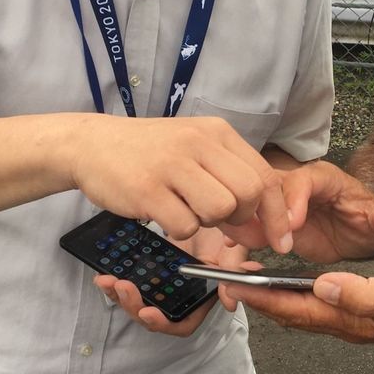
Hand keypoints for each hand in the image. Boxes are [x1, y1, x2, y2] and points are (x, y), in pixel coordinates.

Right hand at [71, 115, 292, 251]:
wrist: (91, 144)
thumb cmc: (150, 153)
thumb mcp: (194, 152)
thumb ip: (229, 182)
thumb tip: (261, 226)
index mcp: (217, 132)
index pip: (265, 175)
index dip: (277, 214)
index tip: (281, 241)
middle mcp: (198, 142)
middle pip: (249, 193)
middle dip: (242, 219)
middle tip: (221, 222)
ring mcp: (172, 164)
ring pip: (220, 209)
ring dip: (208, 222)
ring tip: (185, 210)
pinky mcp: (147, 189)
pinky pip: (184, 226)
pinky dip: (178, 229)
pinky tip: (162, 213)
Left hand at [95, 227, 250, 336]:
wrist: (203, 210)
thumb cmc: (222, 233)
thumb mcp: (232, 249)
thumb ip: (233, 271)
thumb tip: (230, 302)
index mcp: (198, 299)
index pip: (181, 324)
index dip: (164, 323)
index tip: (149, 312)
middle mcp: (176, 298)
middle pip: (152, 316)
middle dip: (133, 306)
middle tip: (122, 287)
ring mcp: (159, 286)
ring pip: (135, 301)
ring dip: (118, 296)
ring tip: (106, 281)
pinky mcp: (144, 273)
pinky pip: (126, 283)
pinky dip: (113, 282)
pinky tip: (102, 273)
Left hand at [219, 255, 373, 346]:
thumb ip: (365, 294)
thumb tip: (321, 286)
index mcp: (355, 319)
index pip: (296, 310)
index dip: (262, 298)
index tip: (230, 284)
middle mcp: (349, 322)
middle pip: (292, 314)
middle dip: (257, 299)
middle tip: (224, 280)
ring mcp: (356, 317)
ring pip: (302, 310)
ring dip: (272, 297)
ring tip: (245, 279)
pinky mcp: (363, 306)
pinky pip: (318, 303)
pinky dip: (294, 293)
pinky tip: (286, 280)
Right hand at [225, 160, 373, 262]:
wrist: (354, 233)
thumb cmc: (366, 224)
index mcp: (322, 180)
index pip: (303, 180)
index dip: (294, 200)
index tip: (292, 225)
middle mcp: (292, 187)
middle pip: (265, 190)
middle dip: (255, 214)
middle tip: (252, 242)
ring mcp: (275, 206)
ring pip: (248, 210)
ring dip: (236, 232)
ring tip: (230, 258)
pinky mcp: (266, 226)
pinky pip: (244, 234)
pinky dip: (234, 251)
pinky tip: (229, 271)